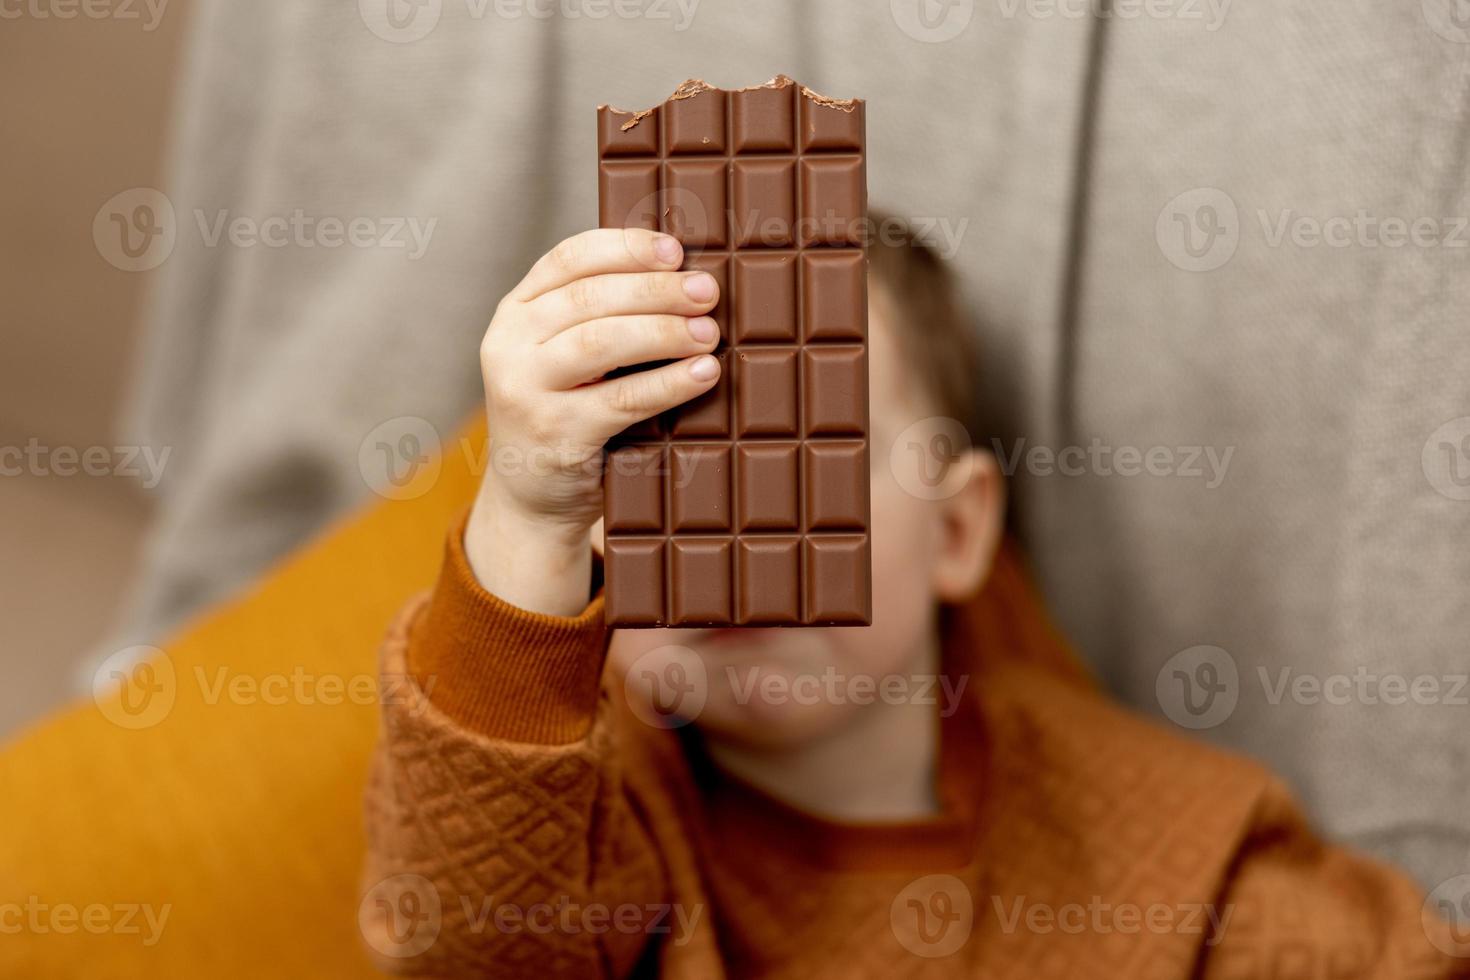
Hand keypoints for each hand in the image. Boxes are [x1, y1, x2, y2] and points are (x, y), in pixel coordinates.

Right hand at [465, 228, 720, 615]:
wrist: (533, 497)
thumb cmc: (567, 411)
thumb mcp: (565, 355)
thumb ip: (599, 314)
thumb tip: (684, 273)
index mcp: (516, 311)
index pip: (570, 258)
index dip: (627, 247)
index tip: (676, 250)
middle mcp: (509, 344)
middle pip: (590, 296)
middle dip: (656, 289)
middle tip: (707, 291)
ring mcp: (524, 390)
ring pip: (601, 341)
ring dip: (664, 331)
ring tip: (710, 333)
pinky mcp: (554, 434)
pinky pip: (621, 400)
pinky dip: (669, 383)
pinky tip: (704, 373)